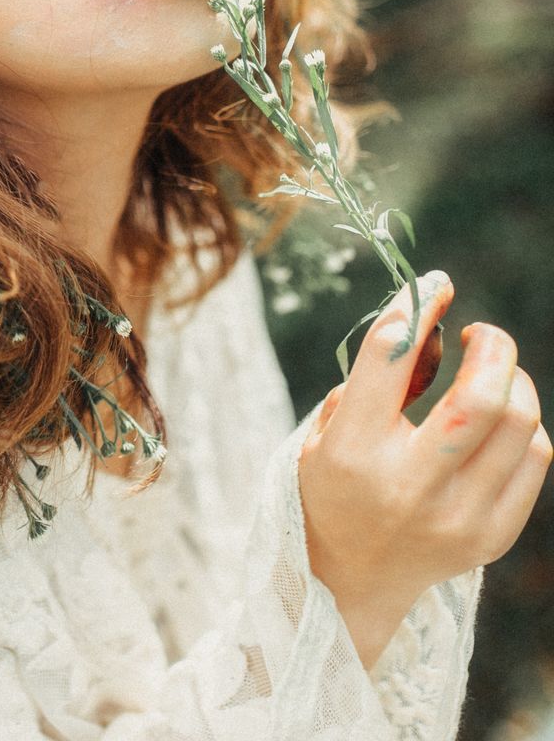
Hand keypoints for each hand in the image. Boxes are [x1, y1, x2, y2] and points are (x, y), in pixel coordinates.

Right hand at [298, 271, 551, 662]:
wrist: (349, 578)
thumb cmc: (335, 486)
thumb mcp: (330, 430)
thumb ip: (374, 380)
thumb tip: (431, 328)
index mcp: (355, 453)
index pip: (391, 358)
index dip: (417, 307)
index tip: (433, 285)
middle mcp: (409, 486)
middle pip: (482, 398)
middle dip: (492, 346)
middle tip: (479, 334)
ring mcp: (458, 516)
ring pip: (519, 423)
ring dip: (512, 381)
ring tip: (491, 374)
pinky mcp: (491, 536)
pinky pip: (534, 458)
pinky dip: (522, 424)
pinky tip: (500, 418)